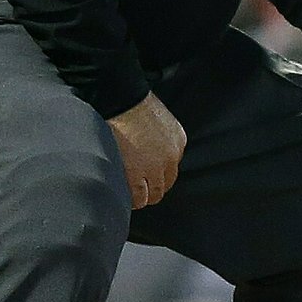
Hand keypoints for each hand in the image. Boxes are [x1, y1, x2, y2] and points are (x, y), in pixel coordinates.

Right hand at [108, 94, 187, 208]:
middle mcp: (172, 157)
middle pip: (166, 183)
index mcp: (178, 141)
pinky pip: (137, 197)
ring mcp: (155, 167)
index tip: (149, 175)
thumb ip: (159, 138)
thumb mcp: (159, 120)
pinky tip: (124, 198)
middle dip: (152, 188)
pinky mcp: (136, 174)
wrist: (122, 101)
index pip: (172, 166)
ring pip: (153, 194)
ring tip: (131, 196)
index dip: (158, 173)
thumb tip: (149, 149)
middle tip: (139, 189)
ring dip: (142, 197)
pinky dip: (132, 200)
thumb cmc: (134, 104)